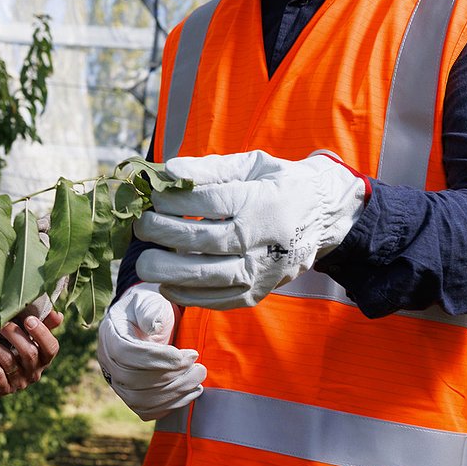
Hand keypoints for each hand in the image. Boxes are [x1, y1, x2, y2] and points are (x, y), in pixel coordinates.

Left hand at [0, 311, 64, 395]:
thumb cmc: (9, 344)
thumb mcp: (25, 333)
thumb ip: (42, 323)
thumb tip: (57, 315)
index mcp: (43, 357)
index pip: (51, 348)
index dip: (42, 334)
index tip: (29, 320)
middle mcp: (34, 372)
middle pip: (29, 353)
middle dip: (13, 335)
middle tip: (1, 324)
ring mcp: (19, 383)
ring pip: (10, 362)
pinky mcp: (2, 390)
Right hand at [96, 283, 204, 419]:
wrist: (146, 324)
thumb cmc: (149, 310)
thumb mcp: (149, 301)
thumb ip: (149, 311)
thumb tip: (154, 327)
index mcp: (110, 336)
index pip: (127, 354)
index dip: (158, 359)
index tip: (188, 355)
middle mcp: (108, 363)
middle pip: (134, 380)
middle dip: (171, 377)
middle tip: (199, 367)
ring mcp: (117, 383)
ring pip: (140, 400)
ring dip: (174, 393)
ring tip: (198, 379)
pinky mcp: (130, 397)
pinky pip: (146, 410)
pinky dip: (170, 405)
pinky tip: (190, 392)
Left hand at [135, 151, 366, 308]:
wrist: (324, 216)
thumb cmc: (280, 184)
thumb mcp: (253, 165)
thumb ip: (211, 168)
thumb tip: (169, 172)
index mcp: (263, 201)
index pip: (211, 201)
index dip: (176, 200)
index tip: (153, 196)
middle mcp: (265, 238)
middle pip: (207, 241)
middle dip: (166, 234)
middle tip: (142, 226)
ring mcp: (264, 269)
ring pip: (212, 276)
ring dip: (172, 271)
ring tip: (145, 262)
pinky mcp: (260, 291)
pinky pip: (222, 300)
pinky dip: (191, 297)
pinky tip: (167, 286)